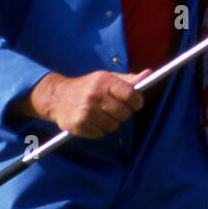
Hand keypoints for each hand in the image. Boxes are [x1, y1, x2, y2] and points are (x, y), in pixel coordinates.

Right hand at [15, 69, 149, 138]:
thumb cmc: (89, 87)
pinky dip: (99, 130)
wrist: (57, 97)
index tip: (136, 104)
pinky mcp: (79, 125)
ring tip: (101, 114)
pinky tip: (91, 121)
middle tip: (115, 109)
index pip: (130, 94)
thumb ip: (129, 80)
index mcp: (104, 81)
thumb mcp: (107, 78)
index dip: (137, 101)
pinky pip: (100, 134)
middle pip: (123, 114)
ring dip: (110, 123)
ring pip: (113, 126)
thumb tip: (149, 74)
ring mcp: (86, 112)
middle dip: (123, 114)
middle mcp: (94, 96)